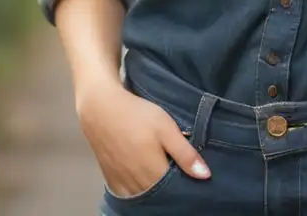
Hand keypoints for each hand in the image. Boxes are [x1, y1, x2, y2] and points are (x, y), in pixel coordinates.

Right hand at [76, 80, 209, 196]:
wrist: (101, 109)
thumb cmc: (137, 115)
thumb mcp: (166, 128)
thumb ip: (185, 154)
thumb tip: (206, 176)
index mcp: (153, 173)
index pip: (175, 191)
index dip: (186, 185)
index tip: (194, 176)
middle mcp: (137, 185)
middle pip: (159, 196)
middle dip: (171, 189)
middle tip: (180, 173)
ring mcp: (122, 185)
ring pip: (144, 197)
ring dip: (155, 191)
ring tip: (165, 174)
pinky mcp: (111, 180)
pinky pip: (128, 195)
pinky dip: (139, 192)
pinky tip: (146, 180)